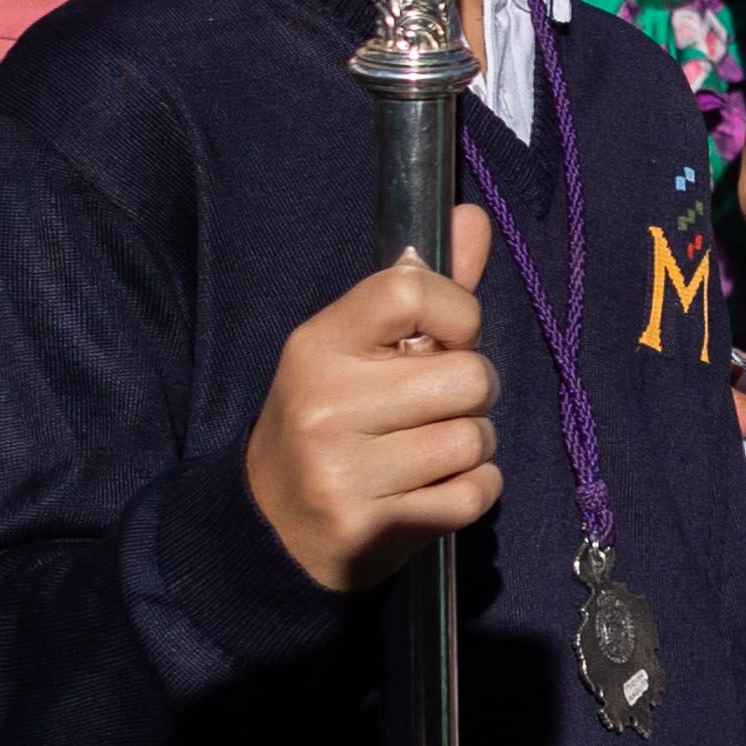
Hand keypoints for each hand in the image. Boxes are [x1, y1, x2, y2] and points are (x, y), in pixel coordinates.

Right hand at [245, 205, 505, 593]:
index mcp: (317, 344)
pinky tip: (429, 492)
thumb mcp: (356, 349)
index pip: (411, 288)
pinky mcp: (371, 529)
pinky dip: (471, 492)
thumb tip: (473, 216)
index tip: (448, 339)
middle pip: (470, 376)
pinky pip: (475, 494)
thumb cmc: (330, 421)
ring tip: (426, 452)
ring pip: (476, 439)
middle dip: (471, 393)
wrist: (268, 528)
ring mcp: (344, 472)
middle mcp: (325, 404)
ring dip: (471, 447)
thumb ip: (424, 288)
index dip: (457, 313)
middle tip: (435, 407)